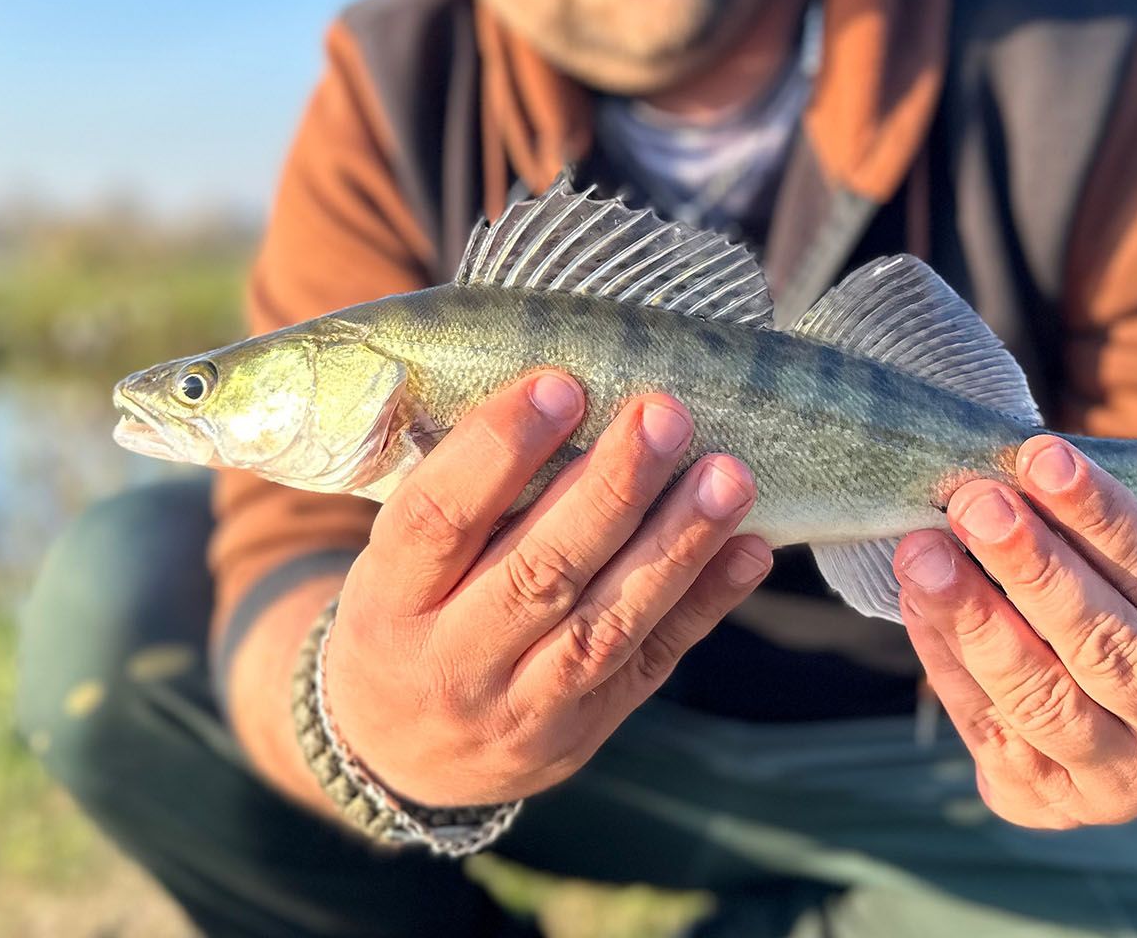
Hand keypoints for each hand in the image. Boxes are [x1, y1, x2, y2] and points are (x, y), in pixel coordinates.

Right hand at [322, 369, 771, 806]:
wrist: (397, 754)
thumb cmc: (404, 615)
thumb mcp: (391, 559)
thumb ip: (457, 492)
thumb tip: (561, 383)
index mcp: (387, 601)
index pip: (438, 520)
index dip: (498, 450)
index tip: (562, 384)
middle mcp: (451, 663)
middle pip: (537, 573)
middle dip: (610, 491)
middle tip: (665, 415)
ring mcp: (520, 709)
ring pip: (604, 626)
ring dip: (675, 545)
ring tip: (728, 476)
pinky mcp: (582, 731)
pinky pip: (650, 665)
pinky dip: (703, 606)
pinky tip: (748, 550)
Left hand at [894, 435, 1136, 828]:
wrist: (1129, 729)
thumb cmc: (1127, 613)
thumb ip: (1103, 524)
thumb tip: (1026, 459)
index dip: (1103, 516)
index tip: (1040, 457)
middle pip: (1106, 646)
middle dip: (1034, 569)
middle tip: (974, 503)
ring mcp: (1115, 782)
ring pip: (1041, 699)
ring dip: (975, 618)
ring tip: (923, 551)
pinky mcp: (1045, 804)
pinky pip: (987, 727)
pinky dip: (946, 660)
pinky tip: (916, 600)